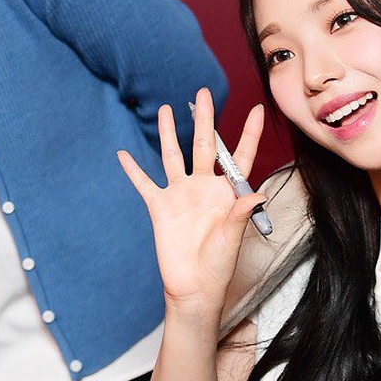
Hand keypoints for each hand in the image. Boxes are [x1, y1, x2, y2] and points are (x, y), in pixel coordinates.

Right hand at [118, 88, 264, 312]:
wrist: (194, 286)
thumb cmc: (219, 265)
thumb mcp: (233, 238)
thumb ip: (240, 214)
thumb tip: (256, 194)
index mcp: (227, 192)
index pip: (240, 157)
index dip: (249, 134)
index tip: (257, 109)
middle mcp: (204, 187)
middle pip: (204, 146)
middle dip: (204, 120)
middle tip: (202, 93)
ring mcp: (180, 195)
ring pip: (173, 156)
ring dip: (168, 133)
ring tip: (167, 109)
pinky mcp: (160, 207)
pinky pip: (144, 184)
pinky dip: (133, 170)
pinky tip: (123, 154)